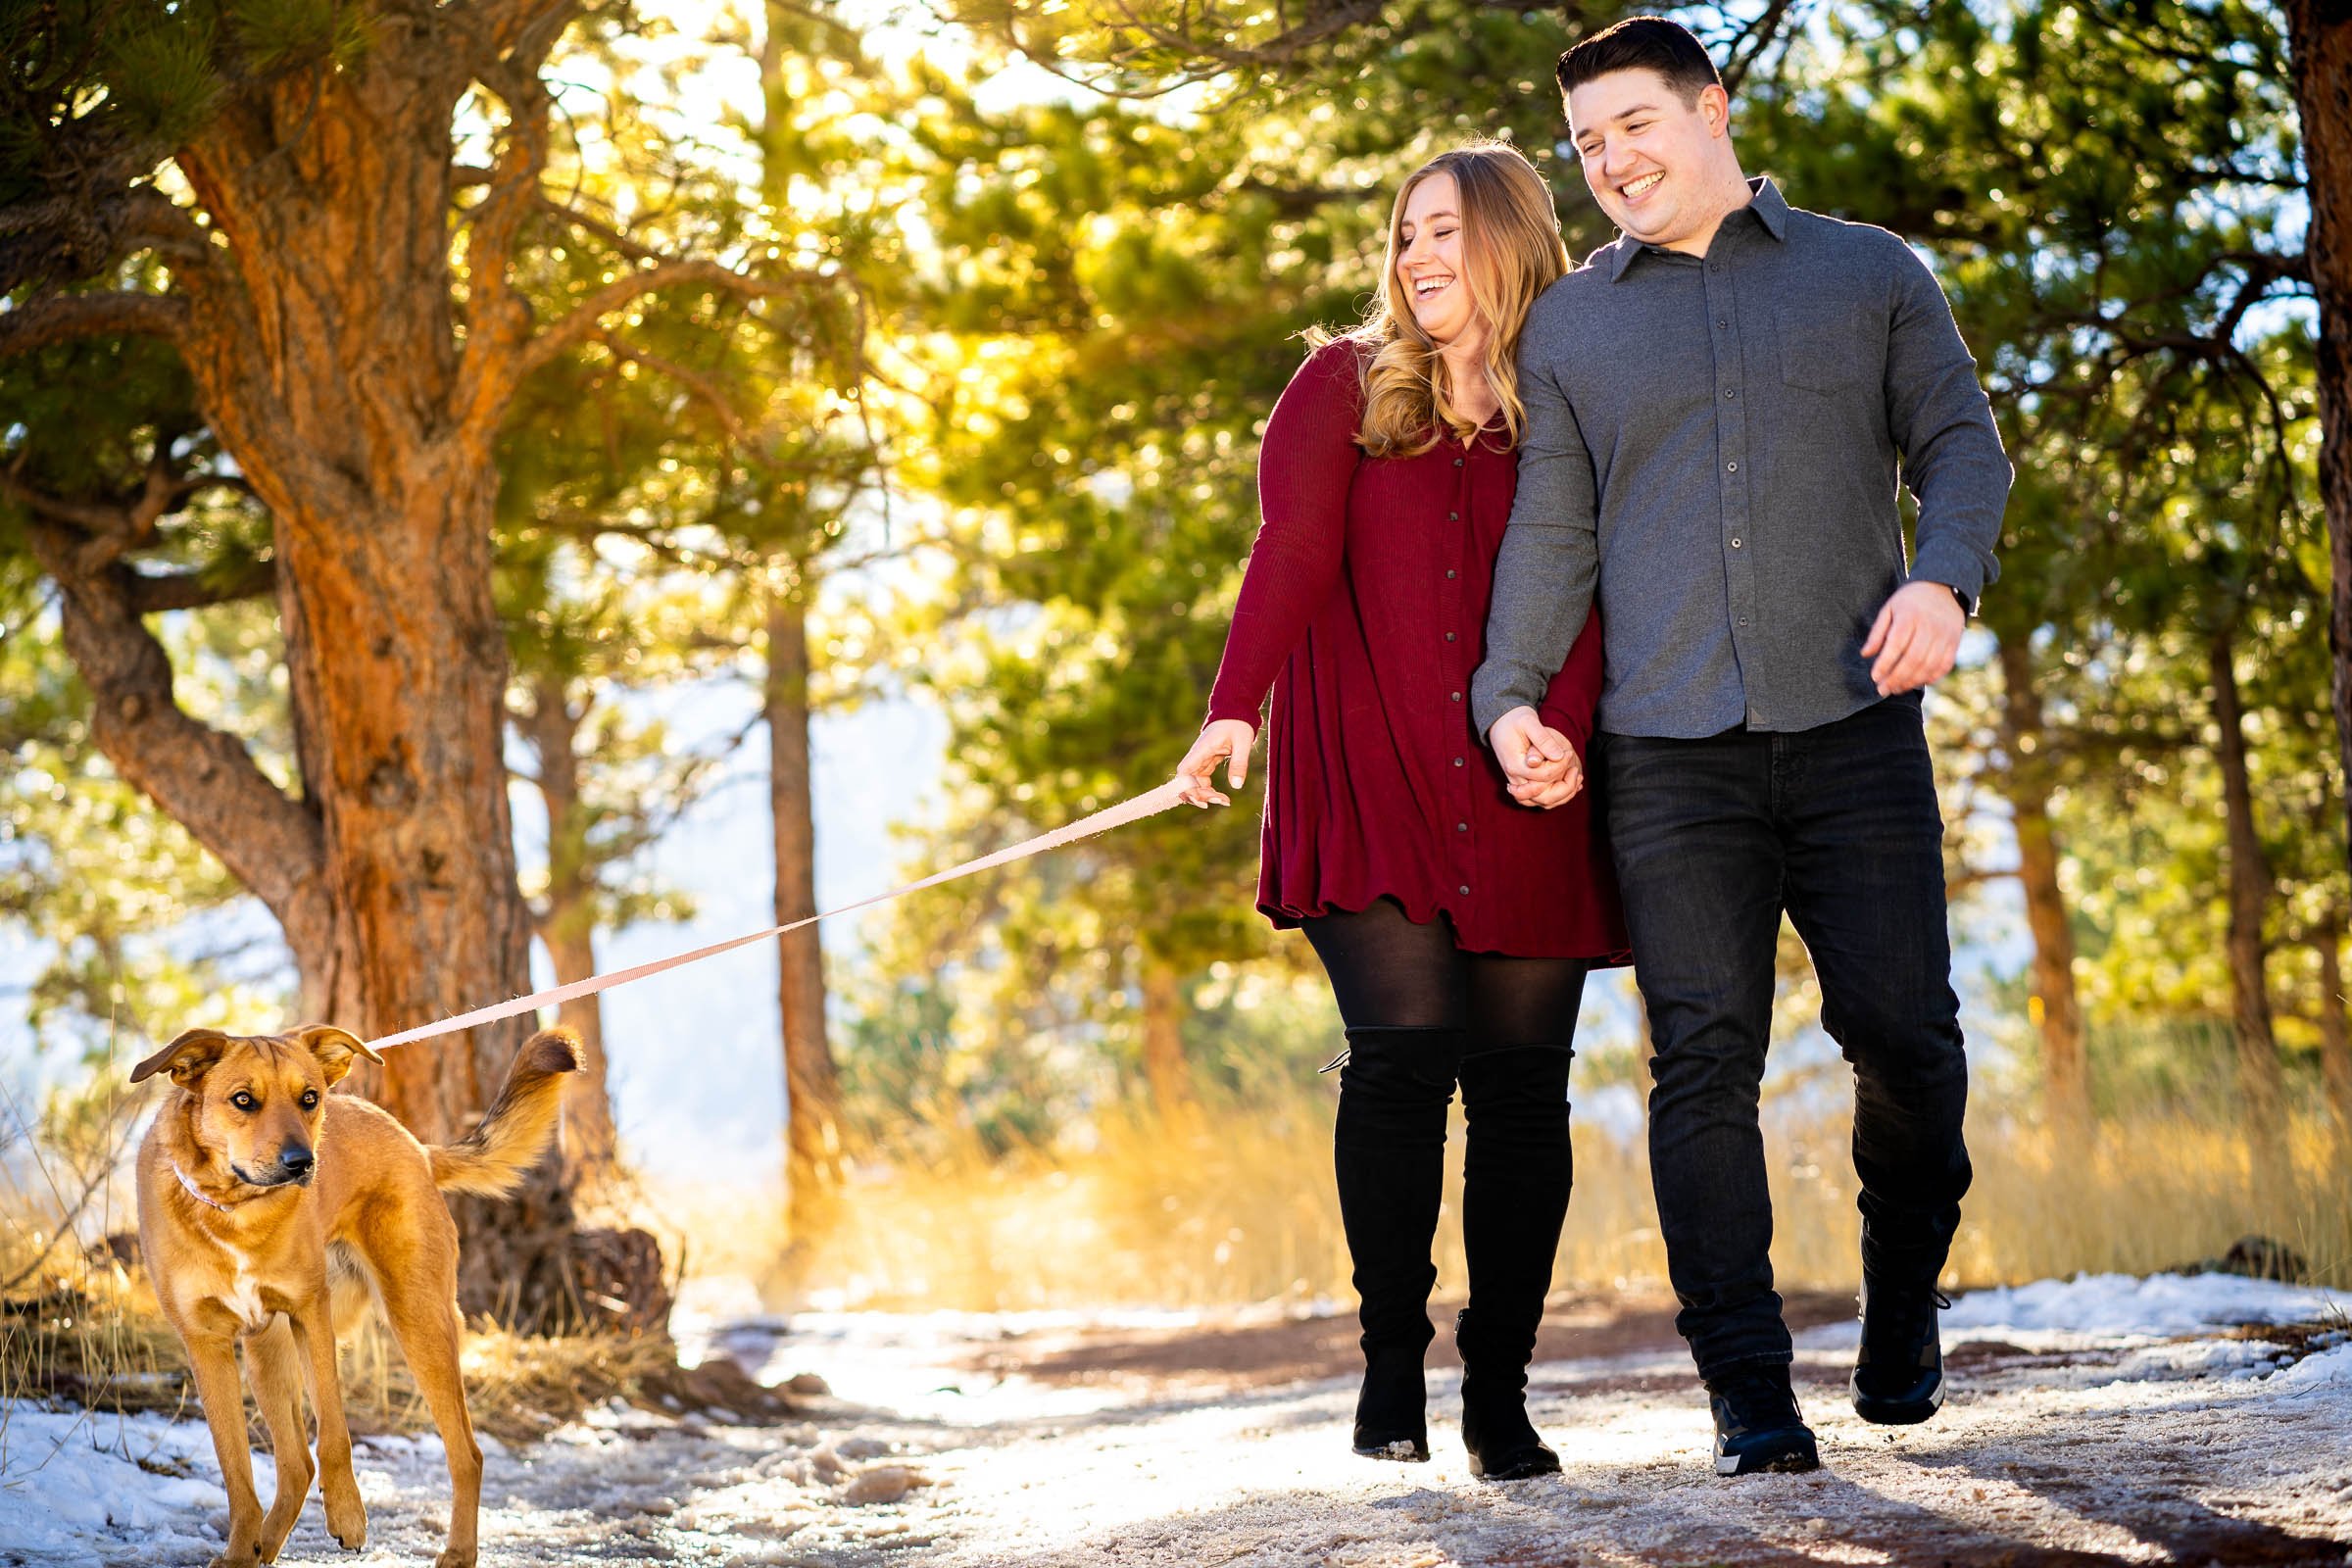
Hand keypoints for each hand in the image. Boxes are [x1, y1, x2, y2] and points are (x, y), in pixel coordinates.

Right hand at [1174, 719, 1255, 806]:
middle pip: (1187, 782)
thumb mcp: (1243, 742)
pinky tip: (1222, 797)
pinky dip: (1210, 791)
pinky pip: (1202, 782)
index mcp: (1201, 750)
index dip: (1187, 788)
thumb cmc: (1238, 724)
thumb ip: (1239, 763)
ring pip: (1195, 784)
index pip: (1184, 772)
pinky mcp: (1207, 763)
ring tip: (1225, 801)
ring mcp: (1201, 760)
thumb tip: (1237, 786)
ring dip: (1206, 795)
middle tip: (1221, 801)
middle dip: (1200, 796)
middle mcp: (1197, 756)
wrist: (1236, 713)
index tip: (1203, 799)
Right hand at [1488, 706, 1582, 808]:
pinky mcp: (1524, 785)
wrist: (1502, 723)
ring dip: (1564, 794)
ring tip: (1576, 778)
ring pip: (1544, 802)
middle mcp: (1515, 779)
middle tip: (1575, 769)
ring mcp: (1519, 784)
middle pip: (1544, 797)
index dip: (1561, 765)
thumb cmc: (1516, 720)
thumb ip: (1543, 740)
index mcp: (1515, 765)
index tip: (1568, 752)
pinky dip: (1558, 796)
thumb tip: (1559, 756)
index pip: (1544, 775)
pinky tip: (1572, 785)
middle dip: (1566, 786)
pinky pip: (1541, 800)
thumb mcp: (1529, 722)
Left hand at [1862, 580, 1966, 694]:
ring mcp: (1945, 635)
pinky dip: (1931, 678)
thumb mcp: (1889, 608)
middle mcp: (1929, 626)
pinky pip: (1944, 665)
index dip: (1885, 663)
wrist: (1942, 587)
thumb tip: (1865, 654)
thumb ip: (1877, 632)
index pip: (1896, 644)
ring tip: (1896, 689)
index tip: (1875, 677)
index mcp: (1910, 615)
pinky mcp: (1955, 642)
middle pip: (1913, 659)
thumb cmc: (1910, 601)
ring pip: (1929, 665)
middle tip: (1883, 690)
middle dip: (1896, 678)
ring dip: (1912, 682)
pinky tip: (1917, 682)